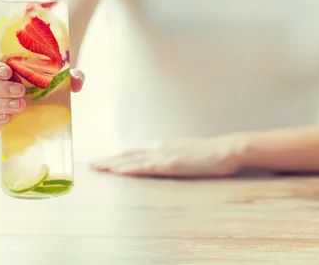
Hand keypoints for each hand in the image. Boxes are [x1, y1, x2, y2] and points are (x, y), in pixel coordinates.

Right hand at [0, 58, 84, 135]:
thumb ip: (70, 76)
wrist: (47, 106)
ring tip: (21, 105)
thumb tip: (76, 83)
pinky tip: (8, 119)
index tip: (8, 71)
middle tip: (21, 91)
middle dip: (0, 88)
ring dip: (1, 104)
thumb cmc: (47, 85)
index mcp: (0, 70)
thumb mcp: (60, 77)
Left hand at [90, 137, 242, 177]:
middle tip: (91, 164)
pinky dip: (127, 168)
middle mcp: (159, 148)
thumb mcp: (189, 155)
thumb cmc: (212, 155)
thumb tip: (168, 164)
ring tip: (96, 167)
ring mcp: (164, 155)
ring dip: (112, 164)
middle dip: (108, 159)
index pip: (135, 152)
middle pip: (128, 154)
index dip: (118, 157)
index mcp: (164, 146)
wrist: (227, 149)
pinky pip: (144, 167)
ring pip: (131, 160)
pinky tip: (116, 171)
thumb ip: (176, 158)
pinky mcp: (170, 164)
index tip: (104, 160)